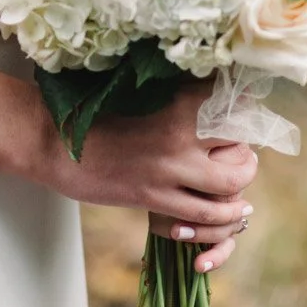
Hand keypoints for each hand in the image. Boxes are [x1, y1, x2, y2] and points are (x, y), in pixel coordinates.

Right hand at [41, 80, 257, 275]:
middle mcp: (178, 137)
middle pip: (239, 147)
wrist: (57, 143)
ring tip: (240, 182)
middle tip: (241, 150)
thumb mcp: (139, 93)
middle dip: (246, 151)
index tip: (249, 102)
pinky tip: (229, 211)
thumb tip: (213, 90)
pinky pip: (204, 214)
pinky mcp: (156, 200)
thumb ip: (177, 95)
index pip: (230, 103)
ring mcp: (168, 172)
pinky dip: (223, 216)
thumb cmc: (95, 111)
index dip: (245, 104)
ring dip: (240, 185)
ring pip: (229, 186)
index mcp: (174, 104)